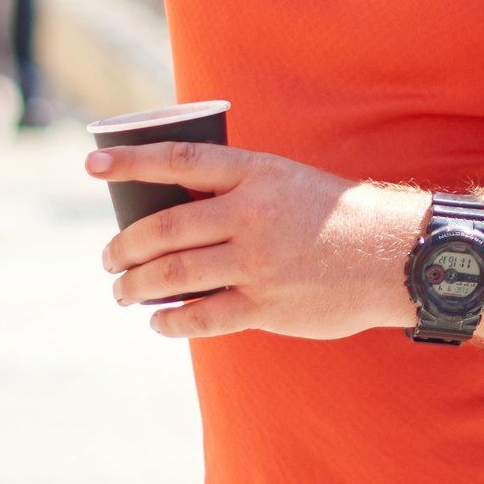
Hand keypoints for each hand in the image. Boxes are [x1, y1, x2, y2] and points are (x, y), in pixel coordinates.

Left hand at [89, 141, 425, 341]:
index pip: (177, 161)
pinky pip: (201, 317)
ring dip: (135, 287)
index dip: (129, 161)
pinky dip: (170, 321)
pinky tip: (158, 321)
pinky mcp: (266, 306)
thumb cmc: (332, 216)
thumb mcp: (286, 181)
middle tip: (109, 259)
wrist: (392, 255)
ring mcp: (258, 263)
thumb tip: (172, 206)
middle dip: (123, 248)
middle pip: (163, 230)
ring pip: (173, 275)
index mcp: (256, 173)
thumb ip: (235, 190)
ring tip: (121, 291)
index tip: (91, 165)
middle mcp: (252, 215)